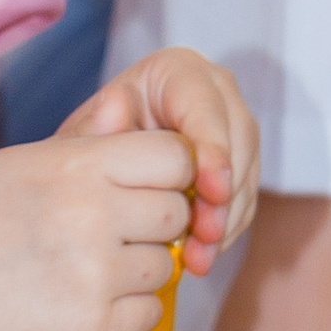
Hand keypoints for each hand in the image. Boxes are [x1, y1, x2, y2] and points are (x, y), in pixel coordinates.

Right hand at [0, 115, 195, 330]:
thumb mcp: (16, 164)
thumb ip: (81, 141)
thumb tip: (126, 105)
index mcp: (77, 166)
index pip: (176, 157)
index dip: (168, 172)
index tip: (143, 187)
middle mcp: (93, 216)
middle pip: (178, 213)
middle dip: (155, 222)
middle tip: (113, 232)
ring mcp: (96, 274)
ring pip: (167, 266)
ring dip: (140, 269)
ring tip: (88, 267)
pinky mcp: (94, 325)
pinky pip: (151, 312)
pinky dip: (128, 310)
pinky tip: (86, 299)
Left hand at [83, 47, 259, 269]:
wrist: (98, 171)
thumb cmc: (89, 147)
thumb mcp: (83, 138)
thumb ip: (96, 127)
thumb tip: (116, 105)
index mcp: (177, 71)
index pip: (205, 105)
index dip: (213, 148)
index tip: (211, 191)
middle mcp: (214, 93)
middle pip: (238, 139)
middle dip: (225, 193)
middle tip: (206, 236)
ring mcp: (233, 129)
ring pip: (246, 172)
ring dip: (227, 219)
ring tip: (199, 259)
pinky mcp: (239, 165)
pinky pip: (244, 198)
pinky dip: (226, 230)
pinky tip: (203, 257)